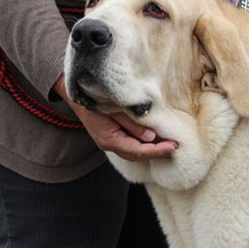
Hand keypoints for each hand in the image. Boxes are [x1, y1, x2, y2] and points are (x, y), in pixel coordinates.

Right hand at [53, 75, 176, 161]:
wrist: (74, 92)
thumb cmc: (94, 97)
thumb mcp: (115, 108)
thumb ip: (132, 123)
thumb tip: (150, 136)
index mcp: (110, 139)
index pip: (138, 150)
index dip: (157, 150)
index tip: (173, 146)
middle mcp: (108, 144)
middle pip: (137, 155)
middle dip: (156, 152)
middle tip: (174, 146)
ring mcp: (108, 142)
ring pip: (133, 153)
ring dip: (150, 150)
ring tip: (167, 144)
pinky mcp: (109, 136)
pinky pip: (128, 146)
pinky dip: (141, 145)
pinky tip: (152, 139)